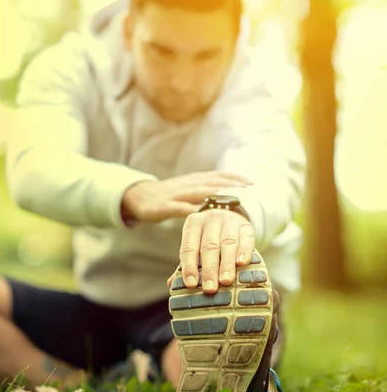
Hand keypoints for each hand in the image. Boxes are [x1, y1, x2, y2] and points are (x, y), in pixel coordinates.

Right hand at [122, 171, 251, 224]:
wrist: (140, 196)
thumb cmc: (169, 195)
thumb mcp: (189, 189)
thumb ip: (206, 190)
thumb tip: (229, 196)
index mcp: (195, 180)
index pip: (218, 176)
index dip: (235, 178)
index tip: (252, 183)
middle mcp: (188, 184)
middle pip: (212, 182)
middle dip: (230, 185)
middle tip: (248, 189)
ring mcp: (176, 194)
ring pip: (198, 192)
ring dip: (215, 194)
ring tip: (230, 199)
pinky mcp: (165, 205)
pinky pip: (180, 208)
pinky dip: (192, 210)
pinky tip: (202, 215)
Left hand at [169, 208, 254, 292]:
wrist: (230, 216)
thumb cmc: (209, 236)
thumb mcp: (196, 243)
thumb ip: (186, 262)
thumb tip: (171, 284)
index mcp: (193, 224)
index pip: (189, 247)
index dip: (189, 266)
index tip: (190, 284)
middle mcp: (211, 219)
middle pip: (209, 246)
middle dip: (209, 269)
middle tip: (210, 288)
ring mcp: (230, 221)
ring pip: (228, 243)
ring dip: (226, 264)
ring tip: (225, 281)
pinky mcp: (246, 225)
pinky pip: (246, 238)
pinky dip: (244, 251)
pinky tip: (242, 263)